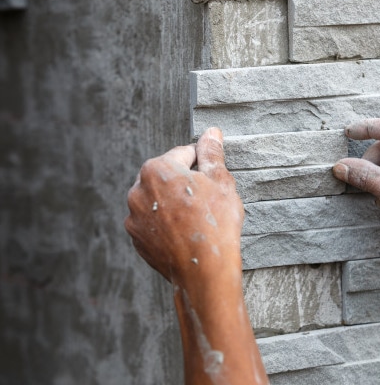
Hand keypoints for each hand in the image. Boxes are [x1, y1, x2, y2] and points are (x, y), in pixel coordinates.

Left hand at [125, 128, 243, 286]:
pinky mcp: (137, 239)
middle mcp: (137, 190)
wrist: (204, 271)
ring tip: (195, 219)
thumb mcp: (221, 181)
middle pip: (166, 176)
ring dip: (173, 203)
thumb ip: (212, 153)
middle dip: (184, 183)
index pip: (183, 154)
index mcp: (157, 168)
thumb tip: (211, 133)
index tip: (212, 178)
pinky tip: (184, 233)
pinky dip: (166, 223)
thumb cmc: (215, 222)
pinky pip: (152, 222)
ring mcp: (134, 217)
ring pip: (158, 200)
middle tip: (206, 201)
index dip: (202, 164)